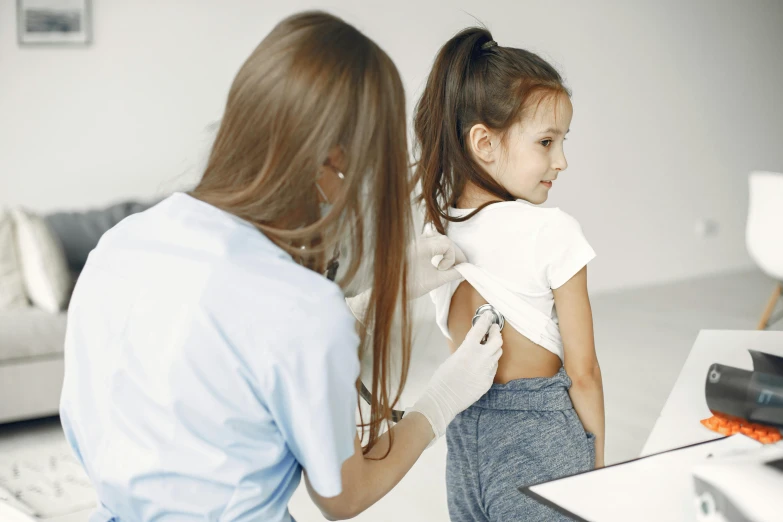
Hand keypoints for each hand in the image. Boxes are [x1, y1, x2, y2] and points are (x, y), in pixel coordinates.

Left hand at [408, 229, 466, 298]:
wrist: (391, 291)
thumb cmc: (410, 287)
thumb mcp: (435, 281)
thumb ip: (452, 274)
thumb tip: (464, 270)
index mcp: (422, 246)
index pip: (447, 244)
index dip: (452, 257)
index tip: (445, 270)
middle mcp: (417, 241)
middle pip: (443, 239)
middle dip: (452, 252)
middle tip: (457, 266)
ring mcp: (413, 243)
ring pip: (435, 237)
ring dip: (444, 248)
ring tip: (447, 262)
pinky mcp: (411, 247)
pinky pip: (427, 240)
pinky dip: (435, 246)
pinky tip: (438, 256)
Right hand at [408, 312, 502, 443]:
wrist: (444, 399)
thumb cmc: (442, 378)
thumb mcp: (453, 358)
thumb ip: (466, 350)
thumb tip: (473, 346)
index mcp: (468, 349)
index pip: (481, 328)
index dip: (486, 319)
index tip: (489, 315)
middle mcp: (481, 358)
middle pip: (497, 340)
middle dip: (496, 332)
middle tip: (493, 329)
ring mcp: (486, 370)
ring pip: (497, 354)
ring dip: (494, 347)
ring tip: (490, 345)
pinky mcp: (488, 381)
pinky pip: (493, 368)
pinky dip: (490, 362)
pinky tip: (484, 363)